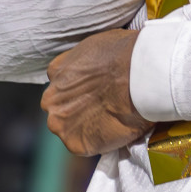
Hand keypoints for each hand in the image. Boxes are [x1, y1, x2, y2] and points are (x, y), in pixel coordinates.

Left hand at [41, 30, 150, 156]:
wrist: (139, 74)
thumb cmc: (125, 54)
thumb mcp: (96, 45)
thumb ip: (84, 63)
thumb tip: (93, 70)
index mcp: (56, 71)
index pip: (62, 86)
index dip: (80, 90)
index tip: (96, 91)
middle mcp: (51, 99)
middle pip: (61, 110)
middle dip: (78, 110)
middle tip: (104, 108)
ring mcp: (61, 124)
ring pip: (71, 130)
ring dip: (87, 128)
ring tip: (112, 121)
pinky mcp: (76, 144)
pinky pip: (87, 146)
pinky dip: (100, 142)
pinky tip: (116, 130)